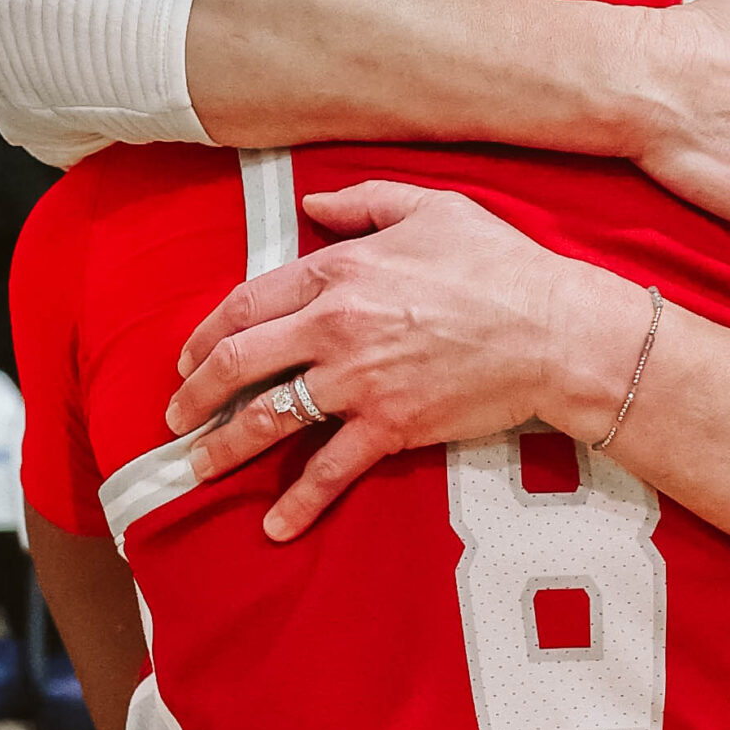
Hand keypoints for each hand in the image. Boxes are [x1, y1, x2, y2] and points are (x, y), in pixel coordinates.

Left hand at [162, 182, 645, 539]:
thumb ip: (364, 203)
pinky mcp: (390, 427)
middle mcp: (335, 326)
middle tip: (174, 417)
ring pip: (269, 417)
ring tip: (197, 467)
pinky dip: (298, 502)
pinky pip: (330, 470)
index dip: (206, 333)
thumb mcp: (432, 207)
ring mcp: (359, 381)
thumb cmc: (502, 266)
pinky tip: (274, 525)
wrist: (555, 330)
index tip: (188, 357)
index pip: (247, 302)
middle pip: (240, 361)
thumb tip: (314, 204)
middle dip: (195, 393)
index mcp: (338, 271)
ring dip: (224, 447)